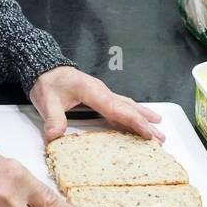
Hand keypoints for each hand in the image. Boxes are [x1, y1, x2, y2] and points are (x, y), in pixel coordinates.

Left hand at [28, 65, 164, 143]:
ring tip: (159, 127)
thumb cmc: (48, 82)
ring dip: (143, 118)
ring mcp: (102, 93)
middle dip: (145, 124)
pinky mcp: (100, 96)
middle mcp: (102, 91)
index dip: (134, 122)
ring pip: (127, 106)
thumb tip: (54, 137)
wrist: (45, 67)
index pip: (117, 109)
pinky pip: (120, 106)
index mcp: (92, 91)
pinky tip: (140, 120)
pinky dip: (133, 114)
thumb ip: (53, 118)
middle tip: (161, 138)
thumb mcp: (46, 101)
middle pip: (128, 108)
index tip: (148, 133)